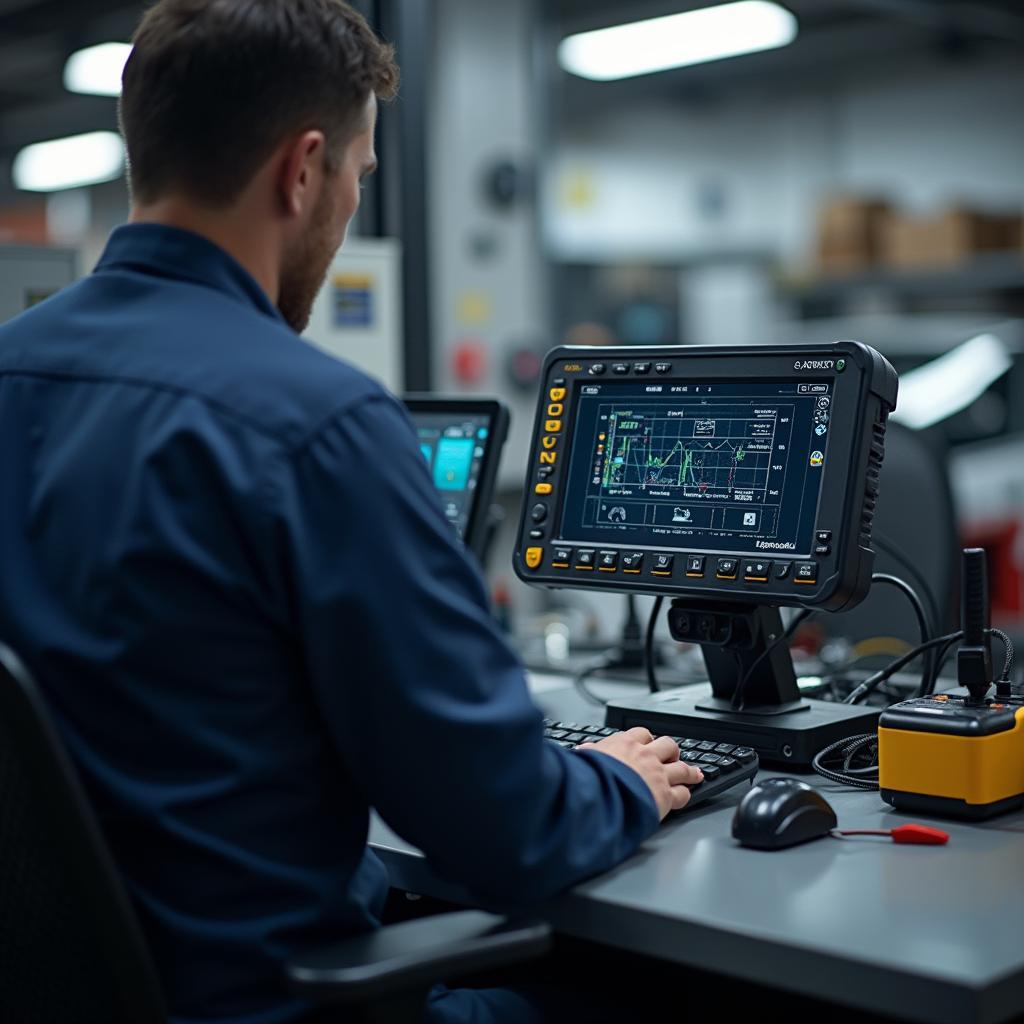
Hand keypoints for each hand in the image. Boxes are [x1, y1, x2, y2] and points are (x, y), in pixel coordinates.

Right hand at [577, 728, 702, 818]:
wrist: (601, 793)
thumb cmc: (592, 775)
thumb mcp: (586, 757)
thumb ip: (590, 752)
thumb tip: (583, 750)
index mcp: (626, 743)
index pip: (643, 733)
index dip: (648, 739)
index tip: (649, 743)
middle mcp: (645, 756)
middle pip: (668, 745)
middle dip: (672, 751)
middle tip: (673, 756)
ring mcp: (658, 774)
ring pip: (682, 768)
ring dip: (689, 771)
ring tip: (694, 773)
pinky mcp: (665, 795)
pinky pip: (682, 793)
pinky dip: (685, 794)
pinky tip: (685, 795)